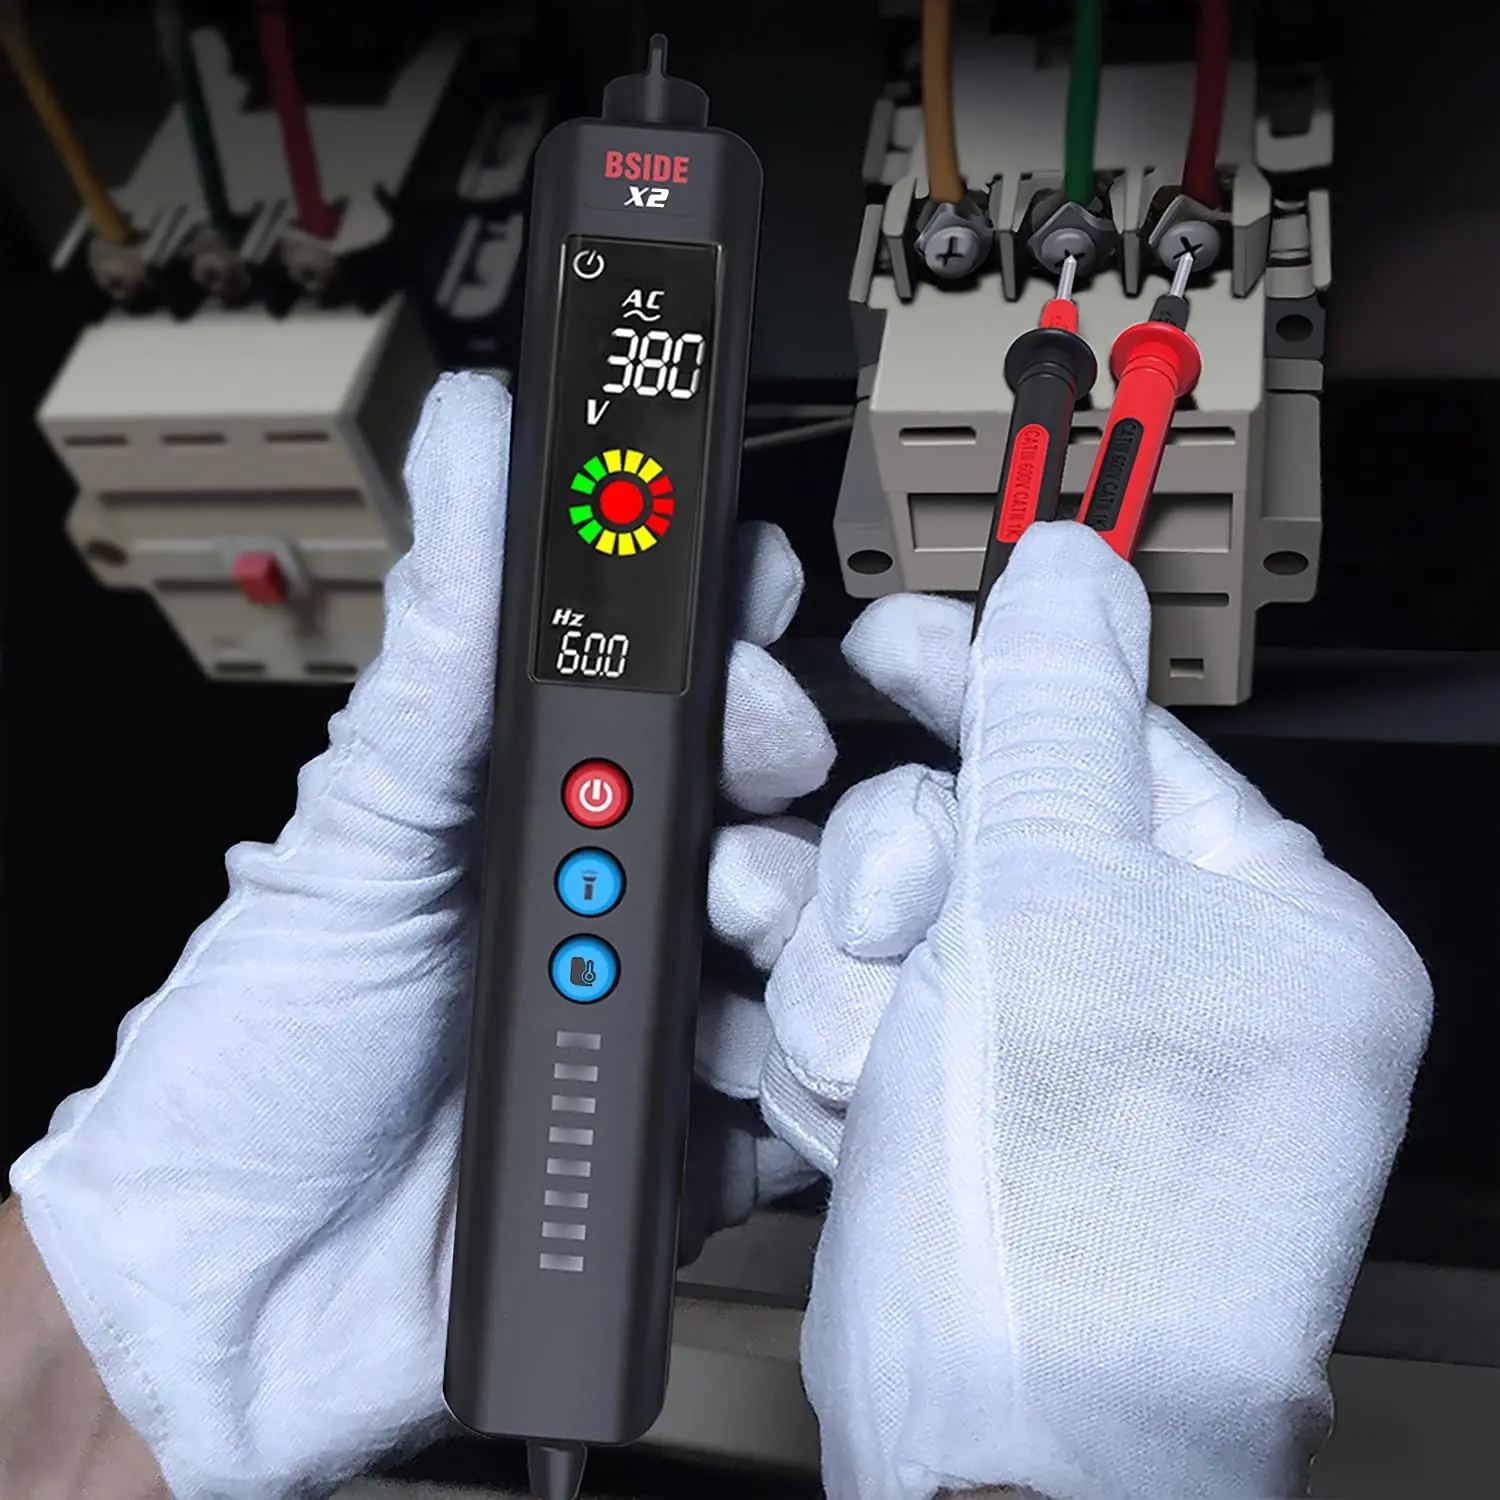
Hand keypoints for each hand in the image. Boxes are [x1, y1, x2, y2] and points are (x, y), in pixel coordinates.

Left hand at [8, 374, 831, 1499]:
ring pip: (819, 946)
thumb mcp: (359, 830)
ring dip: (809, 921)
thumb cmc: (265, 1056)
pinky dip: (804, 1075)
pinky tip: (755, 1059)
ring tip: (742, 929)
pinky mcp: (695, 1148)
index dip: (747, 636)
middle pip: (784, 811)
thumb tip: (472, 444)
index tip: (763, 600)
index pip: (693, 697)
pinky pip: (802, 1102)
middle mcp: (626, 913)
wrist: (233, 1298)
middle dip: (791, 774)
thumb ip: (445, 652)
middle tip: (757, 769)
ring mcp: (667, 1027)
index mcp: (552, 820)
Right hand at [764, 523, 1431, 1499]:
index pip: (1111, 735)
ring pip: (907, 907)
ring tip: (868, 1048)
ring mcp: (1069, 1045)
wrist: (990, 1442)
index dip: (990, 682)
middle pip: (987, 821)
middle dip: (902, 871)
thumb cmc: (1069, 1215)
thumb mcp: (1055, 901)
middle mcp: (1179, 983)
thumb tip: (1068, 572)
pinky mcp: (978, 1096)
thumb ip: (1048, 714)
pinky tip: (858, 1093)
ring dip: (858, 969)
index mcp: (1267, 921)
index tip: (897, 637)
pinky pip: (879, 995)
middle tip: (883, 916)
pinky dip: (849, 1036)